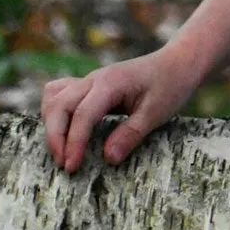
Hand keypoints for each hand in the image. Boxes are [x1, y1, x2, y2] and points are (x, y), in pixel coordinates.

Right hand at [41, 49, 193, 174]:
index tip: (72, 167)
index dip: (74, 142)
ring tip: (61, 152)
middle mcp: (94, 79)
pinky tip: (62, 130)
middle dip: (56, 137)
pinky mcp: (89, 86)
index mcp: (110, 83)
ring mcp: (89, 80)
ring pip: (54, 99)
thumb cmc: (170, 85)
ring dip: (52, 125)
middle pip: (60, 106)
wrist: (177, 62)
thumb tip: (108, 158)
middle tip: (64, 166)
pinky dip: (54, 112)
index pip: (83, 114)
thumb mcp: (157, 112)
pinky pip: (60, 93)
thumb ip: (132, 134)